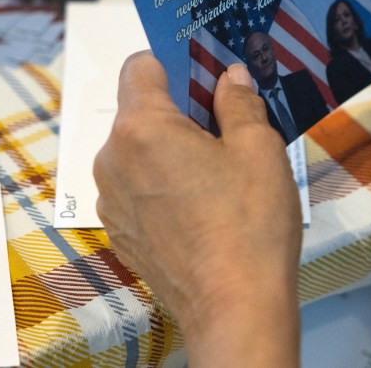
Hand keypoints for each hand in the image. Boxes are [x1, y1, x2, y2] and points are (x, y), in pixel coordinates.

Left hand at [93, 52, 300, 366]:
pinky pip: (137, 188)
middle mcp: (112, 160)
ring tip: (217, 172)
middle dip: (178, 110)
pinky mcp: (120, 233)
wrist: (235, 309)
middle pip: (139, 111)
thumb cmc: (249, 223)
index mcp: (142, 128)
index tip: (206, 72)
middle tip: (225, 125)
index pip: (140, 66)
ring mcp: (111, 200)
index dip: (174, 61)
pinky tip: (201, 205)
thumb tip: (230, 78)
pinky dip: (162, 184)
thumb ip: (239, 103)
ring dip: (169, 149)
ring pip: (138, 151)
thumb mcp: (259, 149)